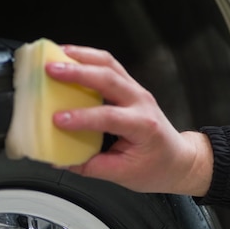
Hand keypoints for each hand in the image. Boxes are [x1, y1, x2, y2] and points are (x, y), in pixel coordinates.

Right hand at [45, 45, 212, 196]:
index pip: (109, 117)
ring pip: (110, 64)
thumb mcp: (122, 174)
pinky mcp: (129, 86)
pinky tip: (70, 56)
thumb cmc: (155, 167)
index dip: (82, 117)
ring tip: (58, 54)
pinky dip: (89, 58)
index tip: (57, 120)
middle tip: (52, 70)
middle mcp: (141, 102)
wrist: (177, 159)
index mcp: (143, 126)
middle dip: (77, 73)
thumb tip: (59, 160)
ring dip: (82, 57)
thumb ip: (89, 166)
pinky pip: (109, 65)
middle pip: (109, 78)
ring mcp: (136, 90)